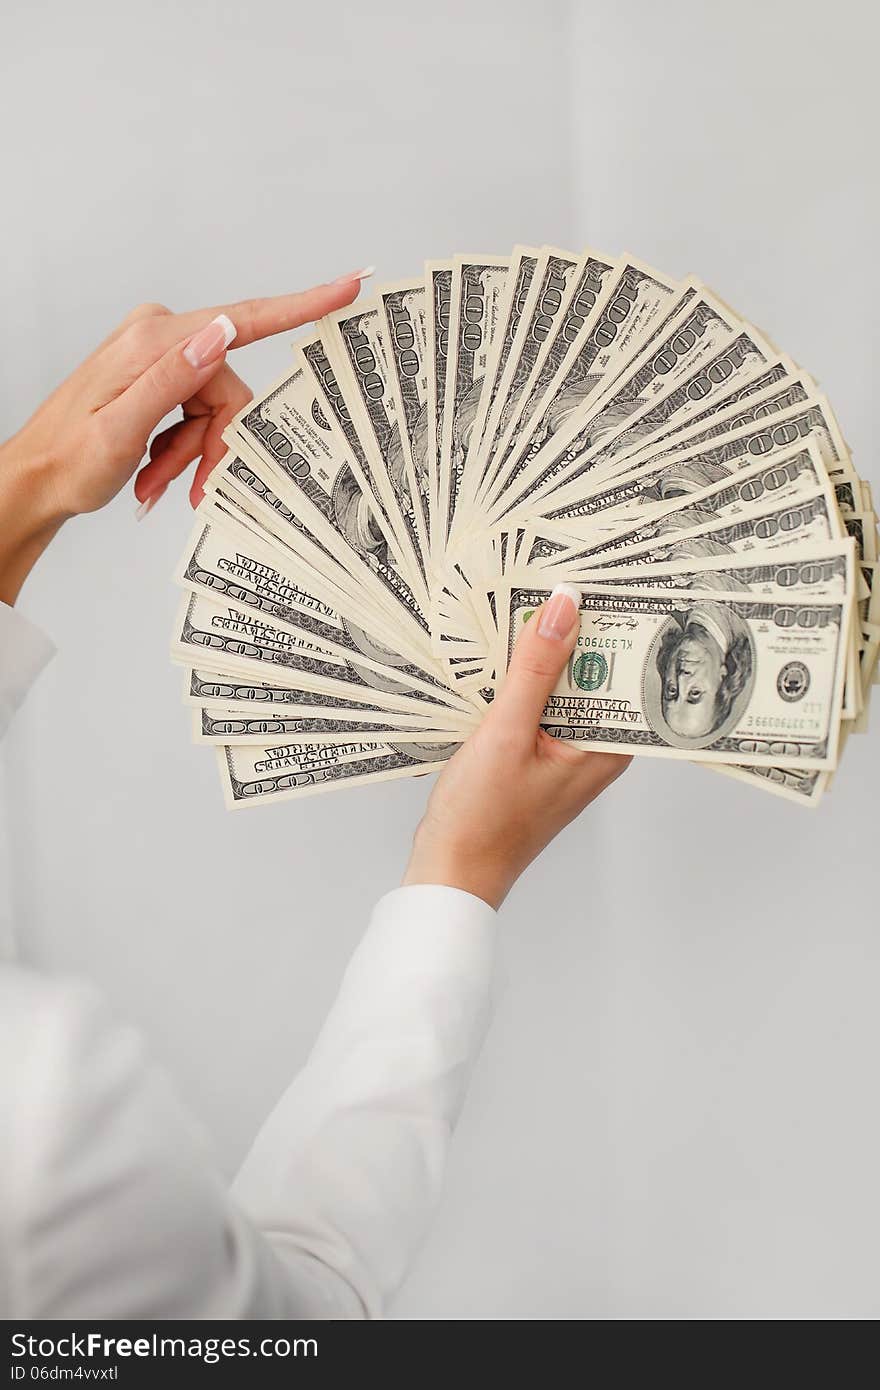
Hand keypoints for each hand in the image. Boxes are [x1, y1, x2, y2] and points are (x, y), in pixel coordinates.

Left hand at [0, 271, 370, 603]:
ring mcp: (158, 355)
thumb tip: (220, 333)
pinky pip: (194, 414)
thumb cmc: (69, 463)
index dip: (300, 306)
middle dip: (212, 445)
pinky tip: (153, 471)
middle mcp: (159, 337)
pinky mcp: (157, 375)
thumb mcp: (121, 430)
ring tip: (156, 483)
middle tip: (187, 487)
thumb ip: (172, 380)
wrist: (36, 480)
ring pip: (213, 409)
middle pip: (228, 390)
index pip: (241, 319)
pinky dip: (180, 449)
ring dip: (191, 454)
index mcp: (154, 341)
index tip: (346, 287)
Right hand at [403, 585, 629, 908]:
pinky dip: (525, 679)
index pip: (630, 672)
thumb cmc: (482, 820)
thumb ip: (534, 668)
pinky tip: (504, 654)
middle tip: (565, 575)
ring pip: (565, 686)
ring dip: (547, 652)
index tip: (612, 578)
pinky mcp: (536, 754)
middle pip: (598, 674)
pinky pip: (540, 704)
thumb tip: (564, 607)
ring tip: (533, 600)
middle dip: (581, 630)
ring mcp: (565, 751)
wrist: (450, 871)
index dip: (623, 625)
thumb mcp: (506, 733)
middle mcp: (595, 748)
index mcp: (607, 747)